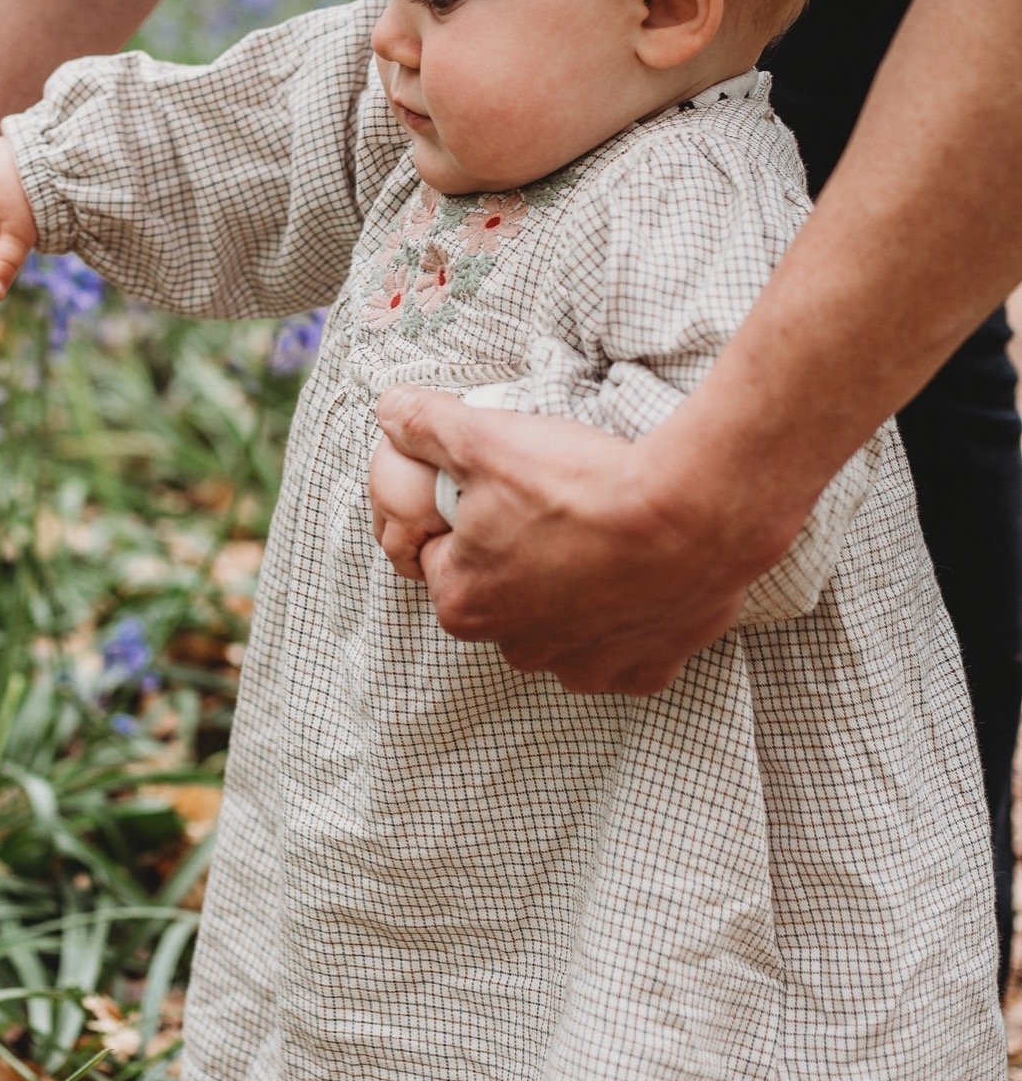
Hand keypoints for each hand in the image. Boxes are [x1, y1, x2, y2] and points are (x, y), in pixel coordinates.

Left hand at [377, 387, 784, 694]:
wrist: (693, 512)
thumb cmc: (581, 482)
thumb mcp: (482, 436)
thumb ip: (422, 424)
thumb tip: (389, 410)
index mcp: (464, 603)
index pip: (445, 554)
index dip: (469, 514)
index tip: (506, 487)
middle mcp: (518, 649)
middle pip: (503, 591)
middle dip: (519, 553)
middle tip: (558, 503)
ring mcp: (584, 666)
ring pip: (561, 621)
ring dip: (573, 587)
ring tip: (601, 532)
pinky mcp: (644, 669)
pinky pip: (623, 645)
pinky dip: (629, 614)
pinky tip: (640, 572)